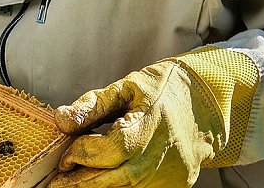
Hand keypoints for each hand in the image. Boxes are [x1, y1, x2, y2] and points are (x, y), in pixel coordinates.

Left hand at [49, 47, 258, 186]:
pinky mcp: (175, 186)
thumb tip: (61, 120)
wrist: (205, 104)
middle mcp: (160, 156)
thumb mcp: (126, 87)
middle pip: (112, 179)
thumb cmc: (161, 90)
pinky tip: (102, 182)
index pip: (108, 150)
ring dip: (96, 187)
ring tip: (76, 182)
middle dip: (80, 181)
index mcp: (147, 126)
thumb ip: (93, 105)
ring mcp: (169, 175)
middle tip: (57, 183)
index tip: (63, 156)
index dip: (80, 154)